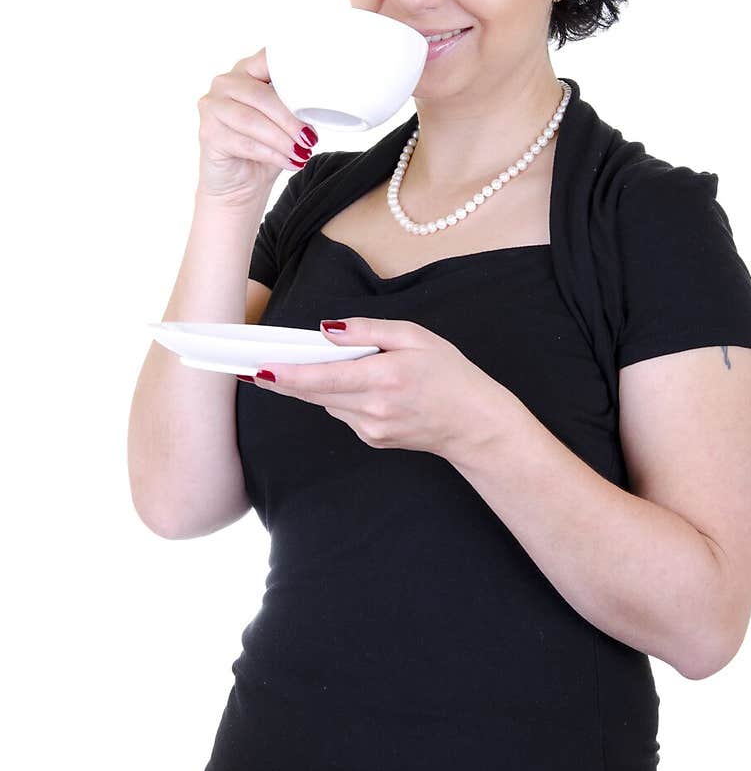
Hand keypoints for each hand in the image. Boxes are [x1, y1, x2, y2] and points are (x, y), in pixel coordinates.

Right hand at [196, 47, 318, 204]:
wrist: (239, 184)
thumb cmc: (265, 148)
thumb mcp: (286, 122)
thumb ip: (295, 105)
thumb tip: (319, 105)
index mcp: (247, 70)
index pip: (269, 58)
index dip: (292, 73)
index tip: (315, 92)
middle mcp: (225, 82)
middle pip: (262, 96)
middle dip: (291, 119)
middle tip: (311, 139)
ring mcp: (212, 106)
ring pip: (253, 120)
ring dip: (282, 139)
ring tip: (302, 153)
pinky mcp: (208, 133)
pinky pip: (245, 143)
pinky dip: (272, 154)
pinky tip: (290, 162)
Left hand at [247, 316, 510, 458]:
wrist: (474, 423)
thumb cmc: (450, 374)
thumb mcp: (415, 336)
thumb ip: (368, 330)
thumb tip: (327, 331)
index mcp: (384, 378)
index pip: (324, 377)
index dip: (288, 374)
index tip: (260, 369)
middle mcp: (374, 409)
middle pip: (314, 393)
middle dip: (284, 379)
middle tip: (254, 366)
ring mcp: (372, 429)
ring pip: (327, 403)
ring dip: (316, 385)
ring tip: (306, 365)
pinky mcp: (373, 440)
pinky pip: (344, 413)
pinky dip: (341, 397)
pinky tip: (355, 385)